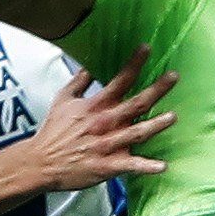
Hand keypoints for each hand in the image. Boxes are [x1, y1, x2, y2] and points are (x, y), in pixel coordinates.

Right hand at [30, 45, 174, 190]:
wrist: (41, 162)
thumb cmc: (53, 131)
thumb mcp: (63, 100)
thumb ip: (79, 82)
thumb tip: (90, 66)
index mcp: (95, 105)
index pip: (119, 80)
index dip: (134, 64)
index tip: (147, 48)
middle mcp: (104, 123)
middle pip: (135, 103)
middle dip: (156, 89)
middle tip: (174, 77)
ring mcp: (107, 145)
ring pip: (137, 133)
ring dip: (156, 125)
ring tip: (172, 117)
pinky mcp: (107, 166)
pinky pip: (130, 166)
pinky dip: (146, 167)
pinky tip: (162, 166)